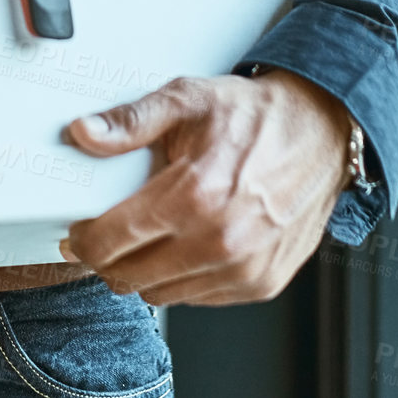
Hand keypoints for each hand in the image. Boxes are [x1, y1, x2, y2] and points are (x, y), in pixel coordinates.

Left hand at [58, 71, 349, 305]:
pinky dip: (180, 279)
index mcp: (195, 194)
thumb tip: (84, 133)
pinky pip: (198, 298)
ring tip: (142, 238)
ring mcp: (243, 269)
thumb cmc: (255, 115)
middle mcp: (220, 240)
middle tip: (102, 236)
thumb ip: (130, 120)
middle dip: (107, 259)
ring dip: (142, 272)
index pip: (113, 241)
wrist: (320, 132)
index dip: (84, 240)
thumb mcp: (186, 99)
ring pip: (162, 294)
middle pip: (131, 276)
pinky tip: (179, 246)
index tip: (77, 232)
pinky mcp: (261, 284)